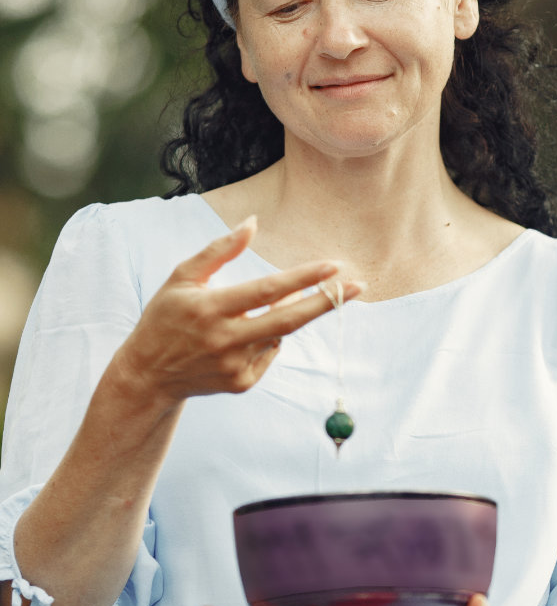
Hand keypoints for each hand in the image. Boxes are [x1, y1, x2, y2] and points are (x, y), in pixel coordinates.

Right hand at [111, 216, 361, 405]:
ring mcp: (235, 365)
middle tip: (358, 286)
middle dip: (327, 302)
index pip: (266, 290)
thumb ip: (219, 250)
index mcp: (210, 308)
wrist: (148, 374)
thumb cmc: (166, 317)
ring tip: (287, 299)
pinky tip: (246, 333)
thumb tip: (253, 222)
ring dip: (289, 314)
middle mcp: (225, 340)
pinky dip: (268, 337)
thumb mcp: (182, 277)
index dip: (302, 278)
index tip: (333, 266)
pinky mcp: (242, 383)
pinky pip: (269, 353)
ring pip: (279, 335)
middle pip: (288, 321)